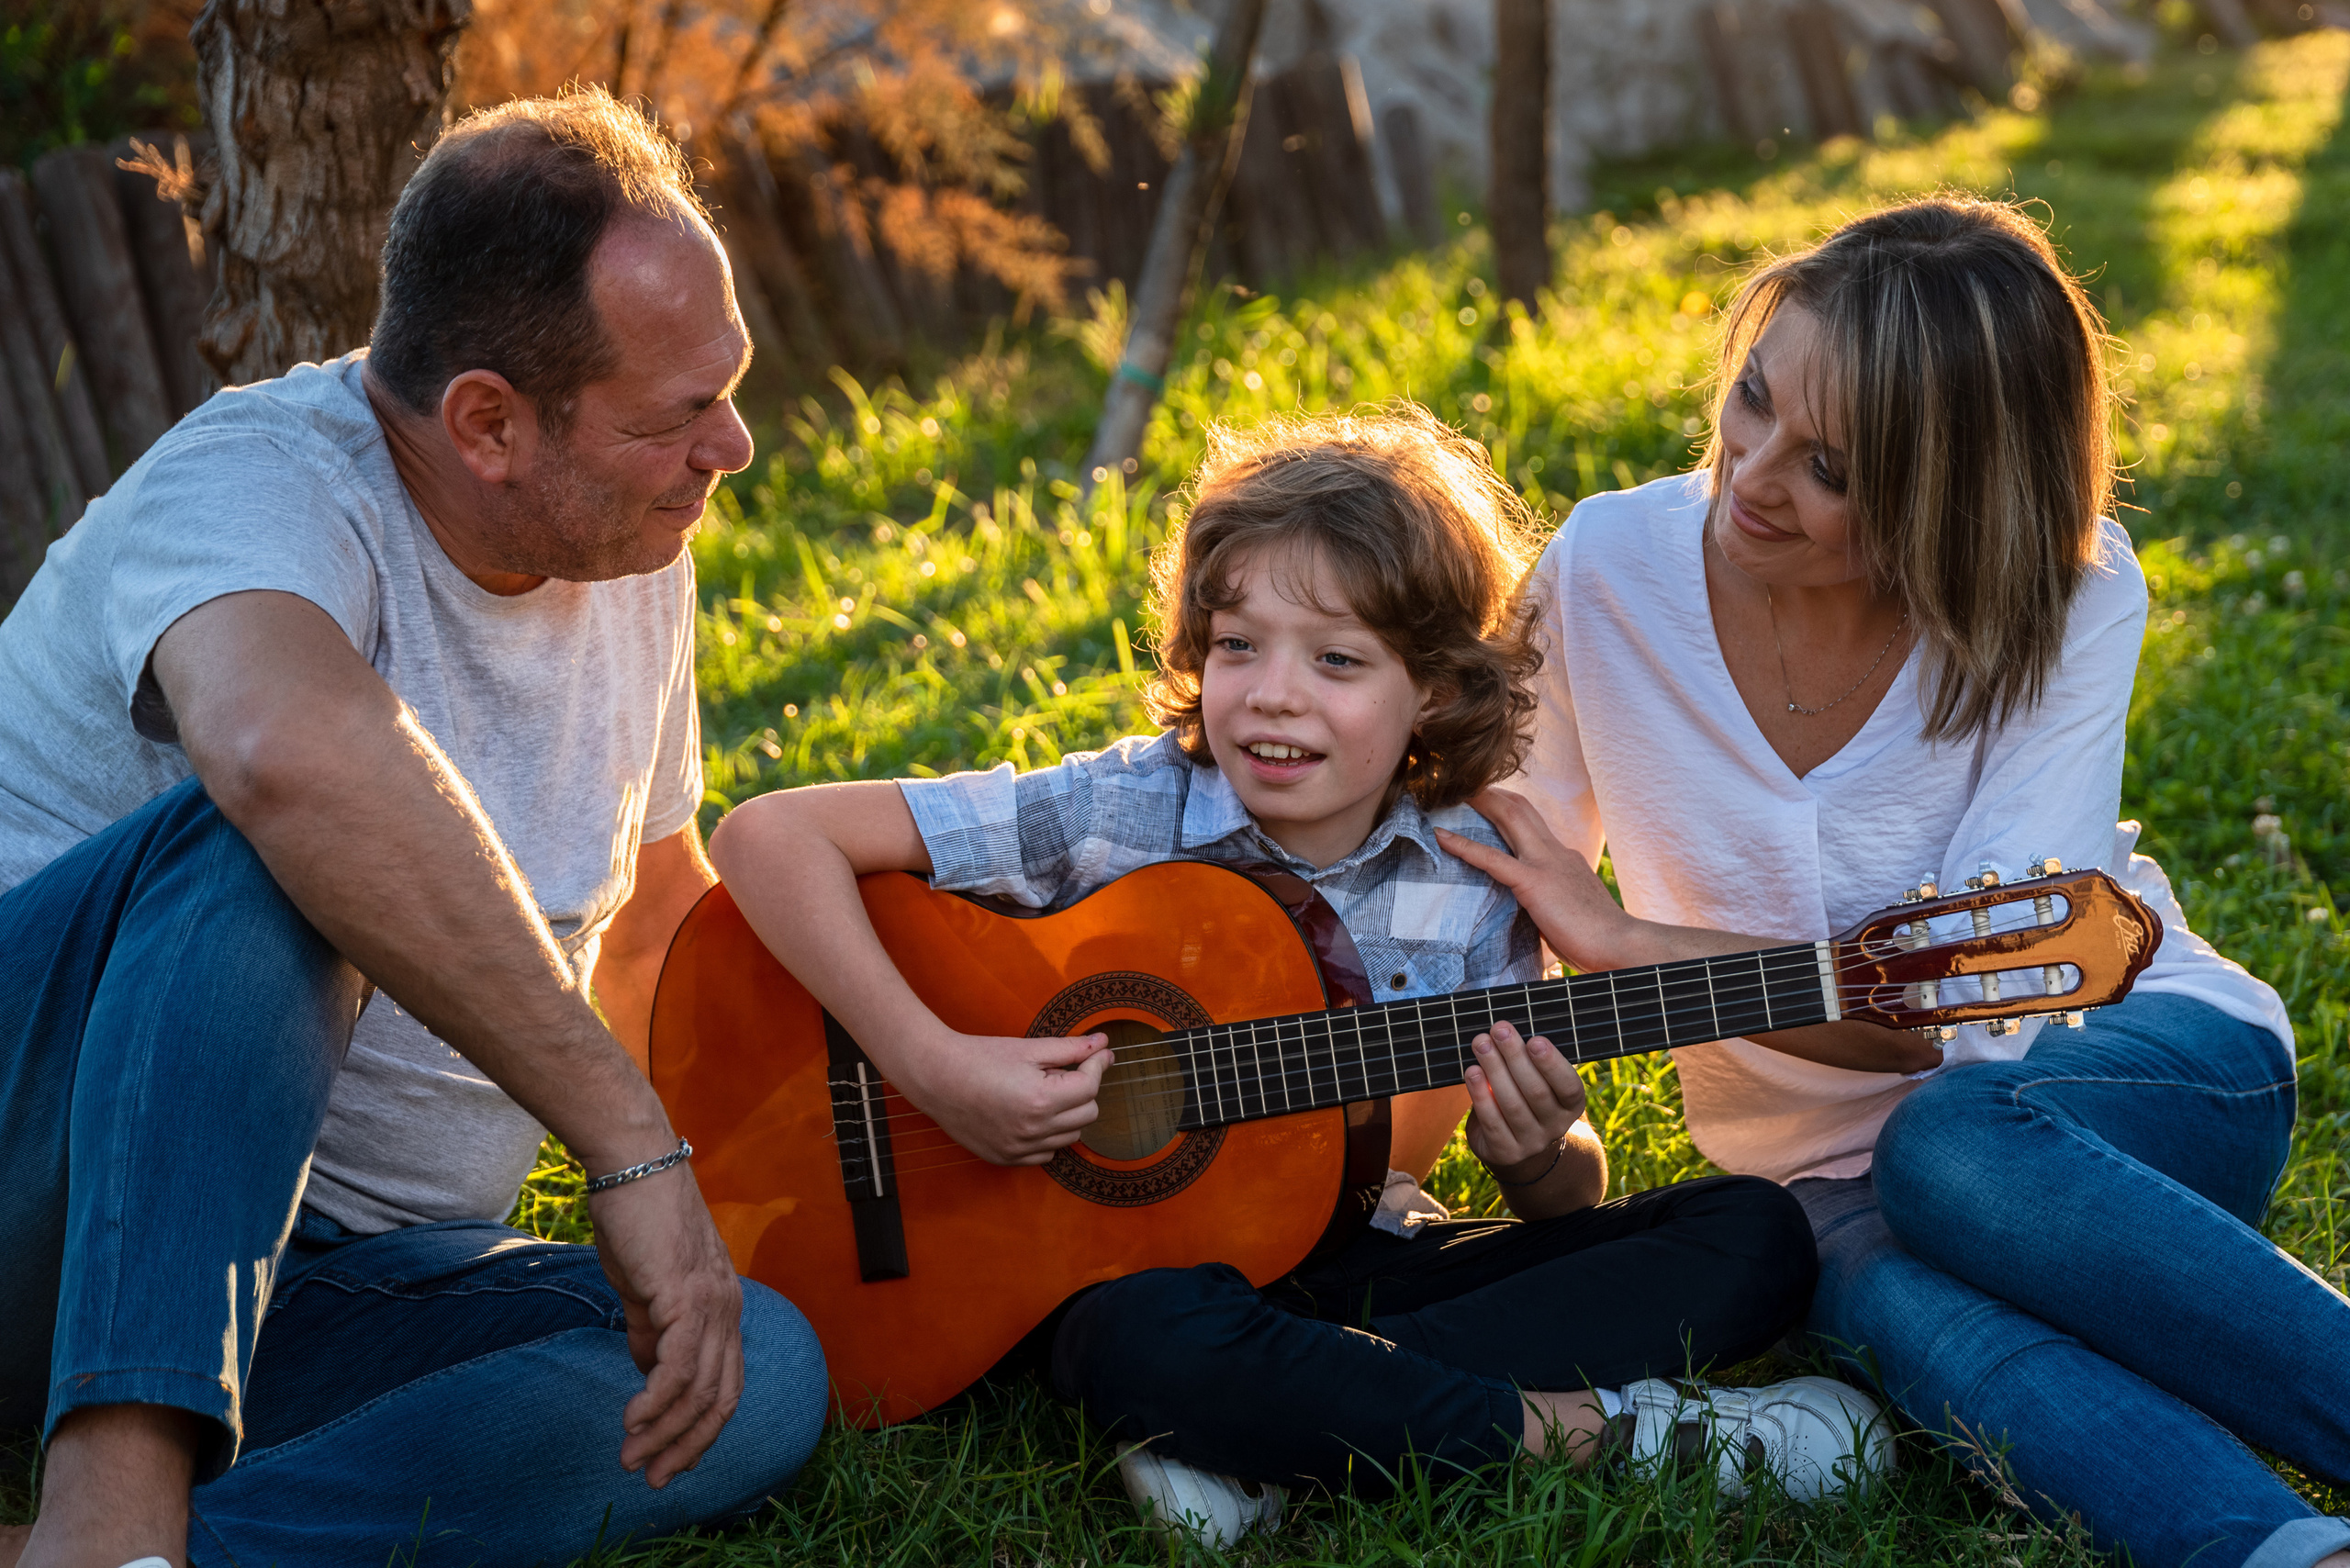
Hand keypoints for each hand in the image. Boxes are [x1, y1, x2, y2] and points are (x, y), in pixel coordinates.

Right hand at [586, 1162, 743, 1486]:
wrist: (631, 1163)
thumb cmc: (635, 1218)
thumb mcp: (644, 1285)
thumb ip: (650, 1328)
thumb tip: (648, 1372)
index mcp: (723, 1305)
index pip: (726, 1384)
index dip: (700, 1429)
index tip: (668, 1458)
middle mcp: (728, 1307)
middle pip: (721, 1398)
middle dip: (687, 1446)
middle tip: (652, 1477)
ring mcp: (712, 1300)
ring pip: (699, 1390)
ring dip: (663, 1433)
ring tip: (630, 1458)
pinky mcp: (685, 1294)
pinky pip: (678, 1365)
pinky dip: (656, 1401)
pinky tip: (631, 1421)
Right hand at [894, 1029, 1113, 1165]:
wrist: (936, 1077)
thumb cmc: (979, 1057)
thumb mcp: (1028, 1048)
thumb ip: (1070, 1048)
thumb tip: (1104, 1043)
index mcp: (1041, 1100)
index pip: (1090, 1087)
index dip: (1097, 1065)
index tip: (1098, 1054)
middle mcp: (1033, 1130)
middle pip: (1087, 1114)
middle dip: (1084, 1090)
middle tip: (1063, 1072)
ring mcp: (1019, 1148)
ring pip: (1070, 1136)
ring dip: (1068, 1114)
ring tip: (1044, 1092)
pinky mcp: (1006, 1158)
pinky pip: (1047, 1154)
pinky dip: (1048, 1136)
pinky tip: (1032, 1115)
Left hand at [1436, 787, 1633, 972]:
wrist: (1620, 945)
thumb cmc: (1599, 938)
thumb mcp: (1573, 908)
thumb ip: (1554, 900)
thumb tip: (1540, 911)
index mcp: (1564, 858)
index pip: (1534, 824)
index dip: (1509, 809)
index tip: (1490, 803)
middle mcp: (1555, 852)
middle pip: (1520, 809)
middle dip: (1492, 794)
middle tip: (1465, 785)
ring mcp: (1545, 864)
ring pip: (1509, 818)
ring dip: (1481, 803)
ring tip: (1453, 793)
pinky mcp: (1534, 883)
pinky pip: (1492, 859)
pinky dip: (1463, 845)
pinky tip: (1441, 837)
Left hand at [1462, 1019, 1588, 1175]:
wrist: (1518, 1144)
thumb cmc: (1527, 1096)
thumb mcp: (1539, 1080)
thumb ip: (1532, 1059)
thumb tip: (1509, 1027)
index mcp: (1571, 1104)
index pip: (1568, 1086)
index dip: (1552, 1064)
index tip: (1535, 1039)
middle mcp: (1555, 1126)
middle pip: (1536, 1092)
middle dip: (1515, 1057)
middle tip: (1499, 1029)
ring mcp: (1531, 1142)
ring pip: (1512, 1105)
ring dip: (1494, 1070)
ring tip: (1481, 1043)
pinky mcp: (1505, 1151)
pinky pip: (1491, 1121)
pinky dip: (1480, 1094)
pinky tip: (1472, 1072)